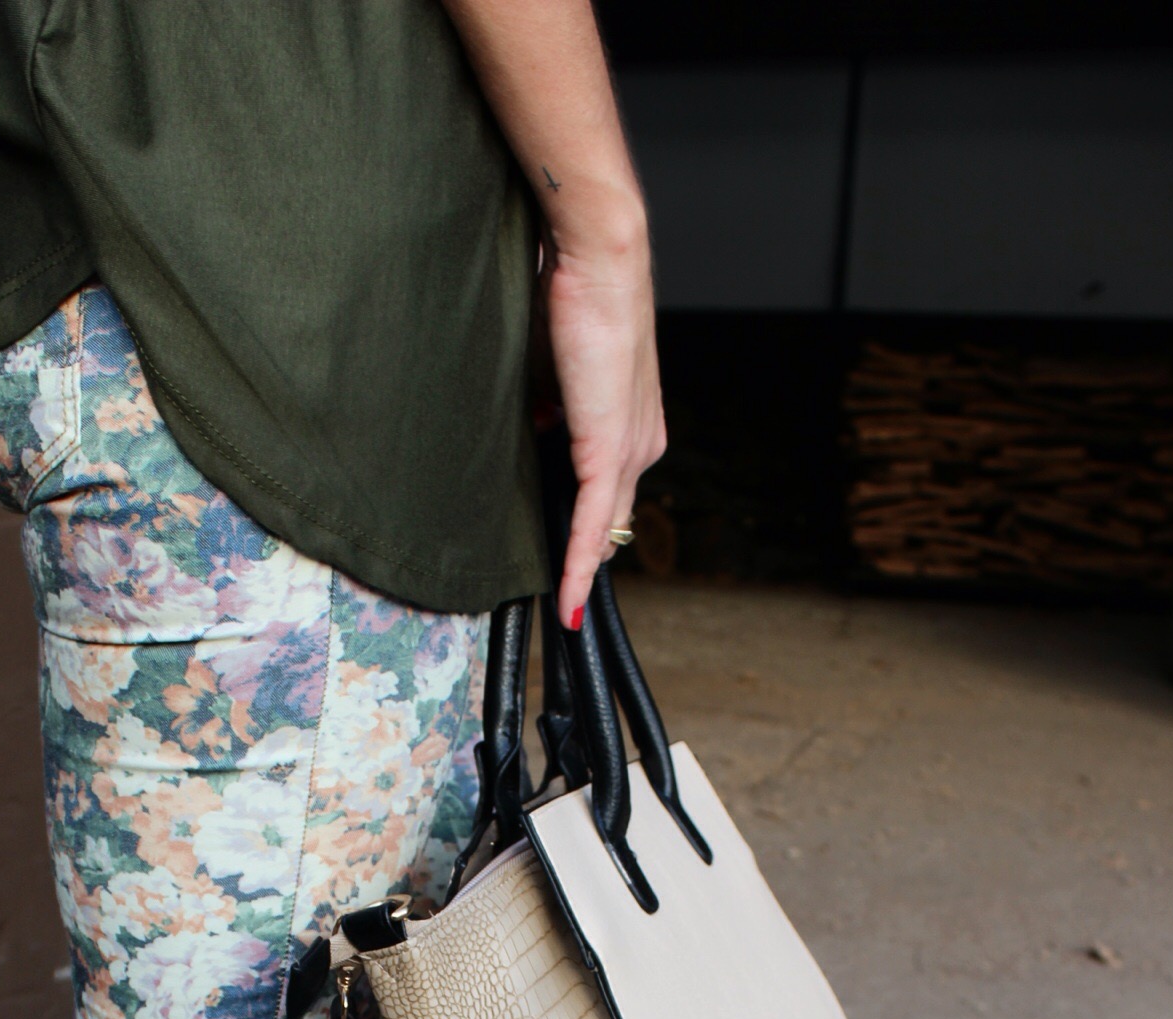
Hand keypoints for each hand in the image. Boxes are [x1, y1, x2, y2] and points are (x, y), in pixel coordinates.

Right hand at [433, 0, 666, 627]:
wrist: (597, 254)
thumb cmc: (570, 286)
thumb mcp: (550, 359)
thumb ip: (544, 401)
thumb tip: (530, 425)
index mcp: (630, 416)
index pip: (607, 487)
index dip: (584, 524)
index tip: (558, 552)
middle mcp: (641, 438)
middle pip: (609, 515)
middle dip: (584, 556)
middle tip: (558, 597)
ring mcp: (631, 447)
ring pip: (601, 525)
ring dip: (578, 567)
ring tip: (558, 609)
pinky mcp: (610, 451)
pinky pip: (590, 523)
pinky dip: (578, 563)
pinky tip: (566, 602)